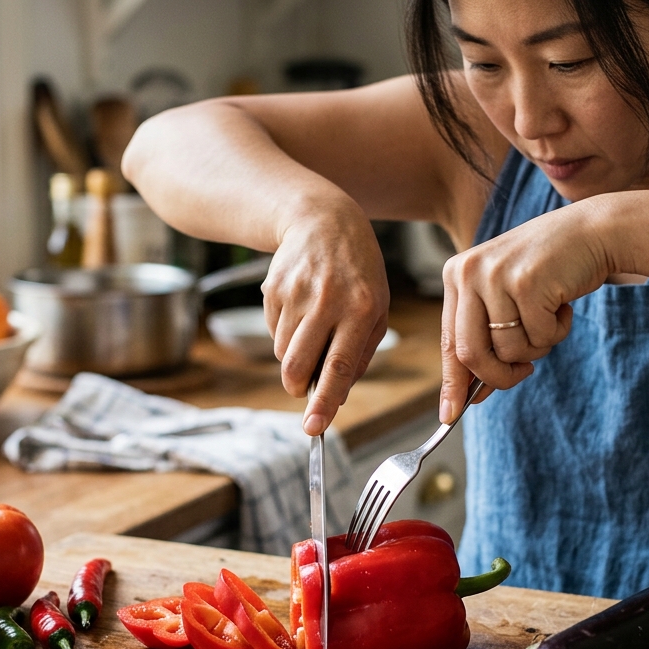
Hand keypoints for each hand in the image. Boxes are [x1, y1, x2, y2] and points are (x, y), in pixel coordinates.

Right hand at [263, 206, 389, 435]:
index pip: (339, 364)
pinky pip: (272, 331)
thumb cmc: (359, 273)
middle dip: (296, 387)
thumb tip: (338, 396)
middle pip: (297, 364)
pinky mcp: (273, 288)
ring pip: (282, 352)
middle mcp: (328, 300)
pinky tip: (300, 309)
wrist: (324, 221)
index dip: (325, 400)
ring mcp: (297, 293)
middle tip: (303, 387)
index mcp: (362, 308)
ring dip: (293, 356)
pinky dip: (284, 333)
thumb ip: (360, 354)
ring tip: (312, 329)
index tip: (313, 428)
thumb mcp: (377, 309)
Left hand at [440, 201, 611, 421]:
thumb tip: (472, 394)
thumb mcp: (506, 298)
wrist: (593, 231)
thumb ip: (486, 338)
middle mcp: (468, 272)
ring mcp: (496, 276)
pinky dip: (556, 332)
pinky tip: (562, 305)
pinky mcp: (527, 283)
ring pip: (508, 350)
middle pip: (471, 353)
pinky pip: (539, 338)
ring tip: (548, 318)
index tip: (450, 415)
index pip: (448, 341)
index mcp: (456, 274)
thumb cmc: (549, 270)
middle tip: (523, 374)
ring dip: (536, 348)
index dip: (452, 382)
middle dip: (498, 377)